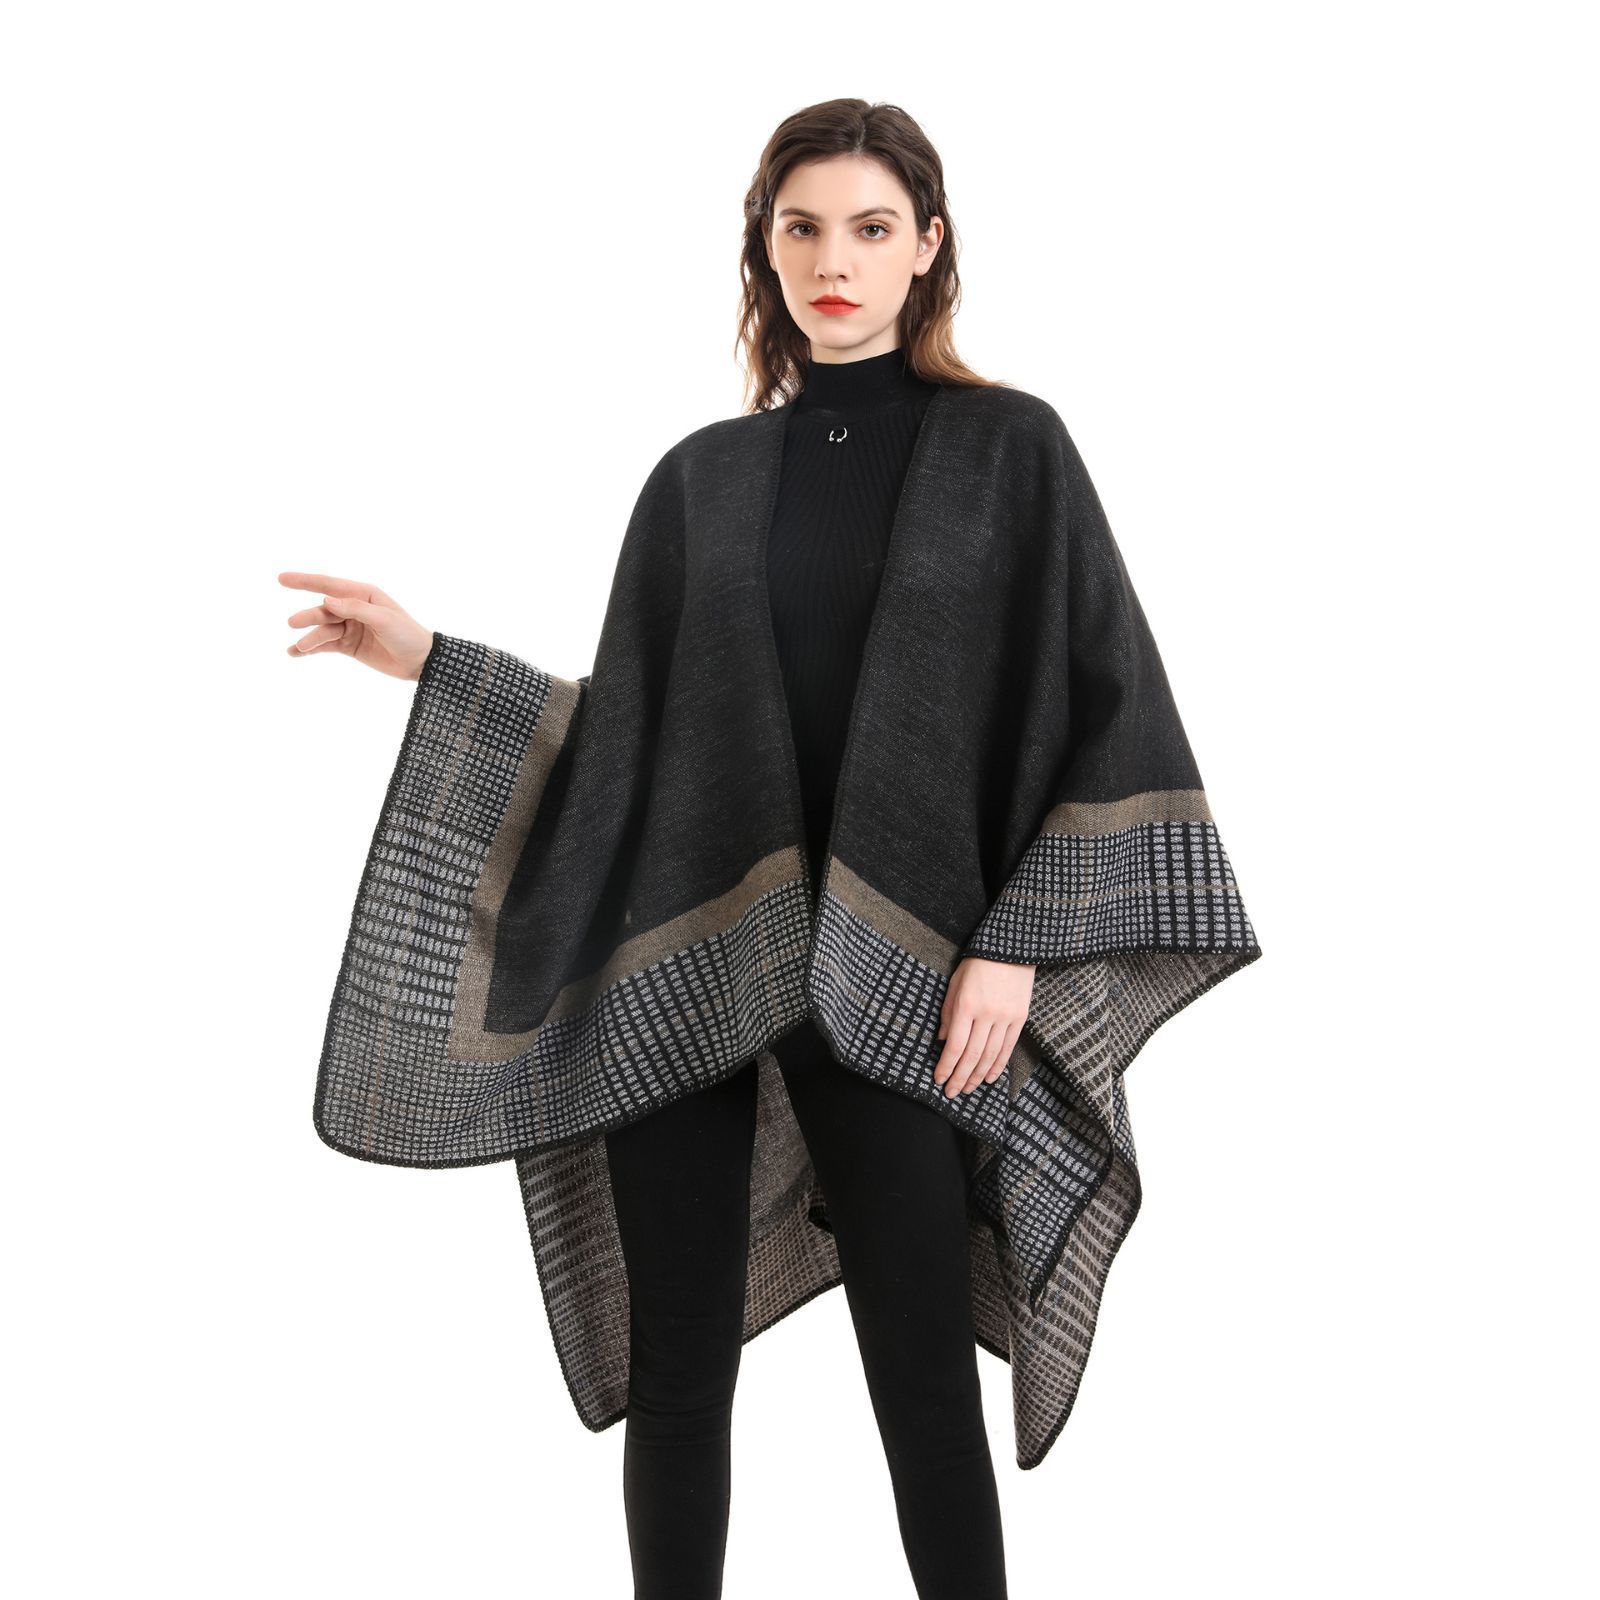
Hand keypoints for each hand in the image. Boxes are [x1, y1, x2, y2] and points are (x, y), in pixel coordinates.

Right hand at [279, 571, 433, 681]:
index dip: (304, 581)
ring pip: (323, 629)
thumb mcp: (384, 619)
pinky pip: (326, 645)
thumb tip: (327, 599)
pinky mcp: (349, 646)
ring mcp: (350, 627)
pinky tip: (295, 653)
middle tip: (292, 623)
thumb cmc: (407, 634)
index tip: (281, 578)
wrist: (421, 662)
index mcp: (364, 595)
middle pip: (324, 610)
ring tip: (299, 648)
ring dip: (310, 638)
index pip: (329, 585)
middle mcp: (354, 608)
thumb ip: (356, 608)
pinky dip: (311, 649)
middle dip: (308, 616)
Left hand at [932, 956, 1033, 1098]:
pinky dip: (998, 1066)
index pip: (955, 1046)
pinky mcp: (1020, 1018)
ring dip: (977, 1076)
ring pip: (990, 1056)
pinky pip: (1007, 1048)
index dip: (946, 1066)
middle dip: (960, 1077)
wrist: (1011, 948)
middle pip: (972, 1056)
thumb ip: (948, 1014)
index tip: (939, 1079)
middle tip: (951, 1093)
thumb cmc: (977, 963)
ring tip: (967, 1089)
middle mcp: (987, 1014)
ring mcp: (1006, 1017)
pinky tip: (989, 1078)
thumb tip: (943, 1042)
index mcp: (967, 1005)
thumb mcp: (955, 984)